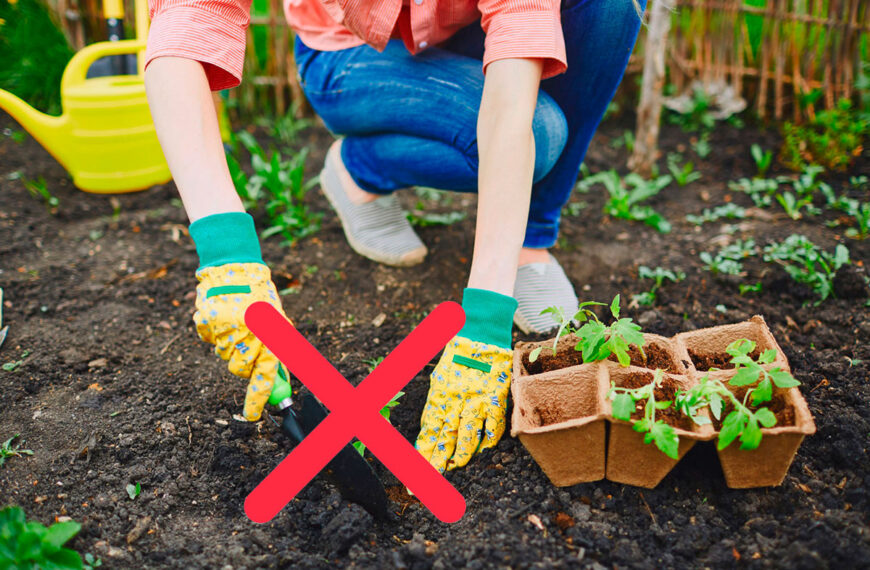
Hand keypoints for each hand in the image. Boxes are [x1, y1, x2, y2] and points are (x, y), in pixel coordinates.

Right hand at [193, 262, 290, 419]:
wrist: (235, 266)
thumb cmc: (260, 296)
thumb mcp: (277, 322)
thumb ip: (278, 351)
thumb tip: (280, 383)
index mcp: (270, 334)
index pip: (265, 375)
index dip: (257, 398)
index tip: (251, 416)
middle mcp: (248, 333)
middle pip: (239, 369)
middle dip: (241, 363)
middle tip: (245, 343)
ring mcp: (225, 328)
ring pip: (223, 355)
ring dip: (229, 345)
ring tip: (236, 322)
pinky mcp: (207, 322)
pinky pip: (208, 340)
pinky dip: (214, 332)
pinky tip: (222, 316)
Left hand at [415, 336, 511, 471]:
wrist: (481, 334)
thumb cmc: (457, 356)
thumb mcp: (439, 379)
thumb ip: (435, 405)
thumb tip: (429, 430)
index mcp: (439, 396)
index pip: (428, 431)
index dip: (423, 453)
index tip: (416, 472)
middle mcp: (456, 401)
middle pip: (445, 437)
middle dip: (436, 462)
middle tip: (430, 480)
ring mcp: (477, 400)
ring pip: (467, 435)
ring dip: (461, 455)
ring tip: (454, 467)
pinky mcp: (496, 398)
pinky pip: (493, 426)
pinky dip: (488, 440)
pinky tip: (482, 450)